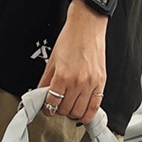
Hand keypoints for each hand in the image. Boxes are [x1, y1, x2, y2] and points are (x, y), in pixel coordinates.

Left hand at [38, 0, 106, 125]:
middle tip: (58, 106)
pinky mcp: (101, 82)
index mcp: (62, 76)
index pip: (52, 103)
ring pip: (80, 111)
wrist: (87, 26)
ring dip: (73, 114)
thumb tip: (41, 94)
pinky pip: (95, 107)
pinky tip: (83, 114)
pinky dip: (88, 115)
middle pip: (66, 109)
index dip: (48, 109)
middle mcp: (77, 82)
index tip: (47, 109)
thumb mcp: (52, 60)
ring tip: (69, 108)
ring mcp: (91, 83)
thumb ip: (46, 80)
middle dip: (59, 111)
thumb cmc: (71, 39)